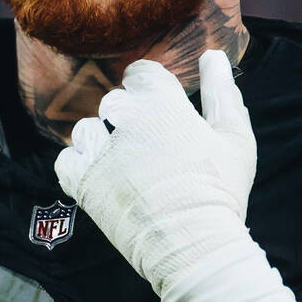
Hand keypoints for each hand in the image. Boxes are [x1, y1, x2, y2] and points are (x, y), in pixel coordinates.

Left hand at [55, 50, 255, 295]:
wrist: (195, 246)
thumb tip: (213, 56)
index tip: (159, 108)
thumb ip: (222, 92)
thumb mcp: (235, 137)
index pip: (141, 73)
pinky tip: (102, 177)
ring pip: (88, 129)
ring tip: (124, 164)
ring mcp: (101, 151)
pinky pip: (66, 160)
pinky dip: (80, 165)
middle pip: (114, 101)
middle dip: (128, 116)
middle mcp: (126, 118)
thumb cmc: (220, 190)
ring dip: (102, 139)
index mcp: (162, 101)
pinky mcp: (83, 183)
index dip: (149, 88)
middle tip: (150, 145)